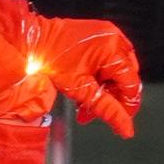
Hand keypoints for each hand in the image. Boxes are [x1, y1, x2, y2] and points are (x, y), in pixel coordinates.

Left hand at [0, 2, 140, 131]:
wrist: (30, 41)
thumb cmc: (51, 62)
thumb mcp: (81, 90)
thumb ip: (107, 109)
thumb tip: (127, 129)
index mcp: (114, 50)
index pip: (132, 84)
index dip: (127, 106)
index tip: (119, 123)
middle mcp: (115, 39)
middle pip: (125, 78)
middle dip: (111, 99)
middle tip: (90, 113)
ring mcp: (107, 35)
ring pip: (117, 71)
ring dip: (104, 90)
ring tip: (84, 105)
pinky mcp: (99, 35)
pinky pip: (108, 60)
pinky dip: (100, 77)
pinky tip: (85, 88)